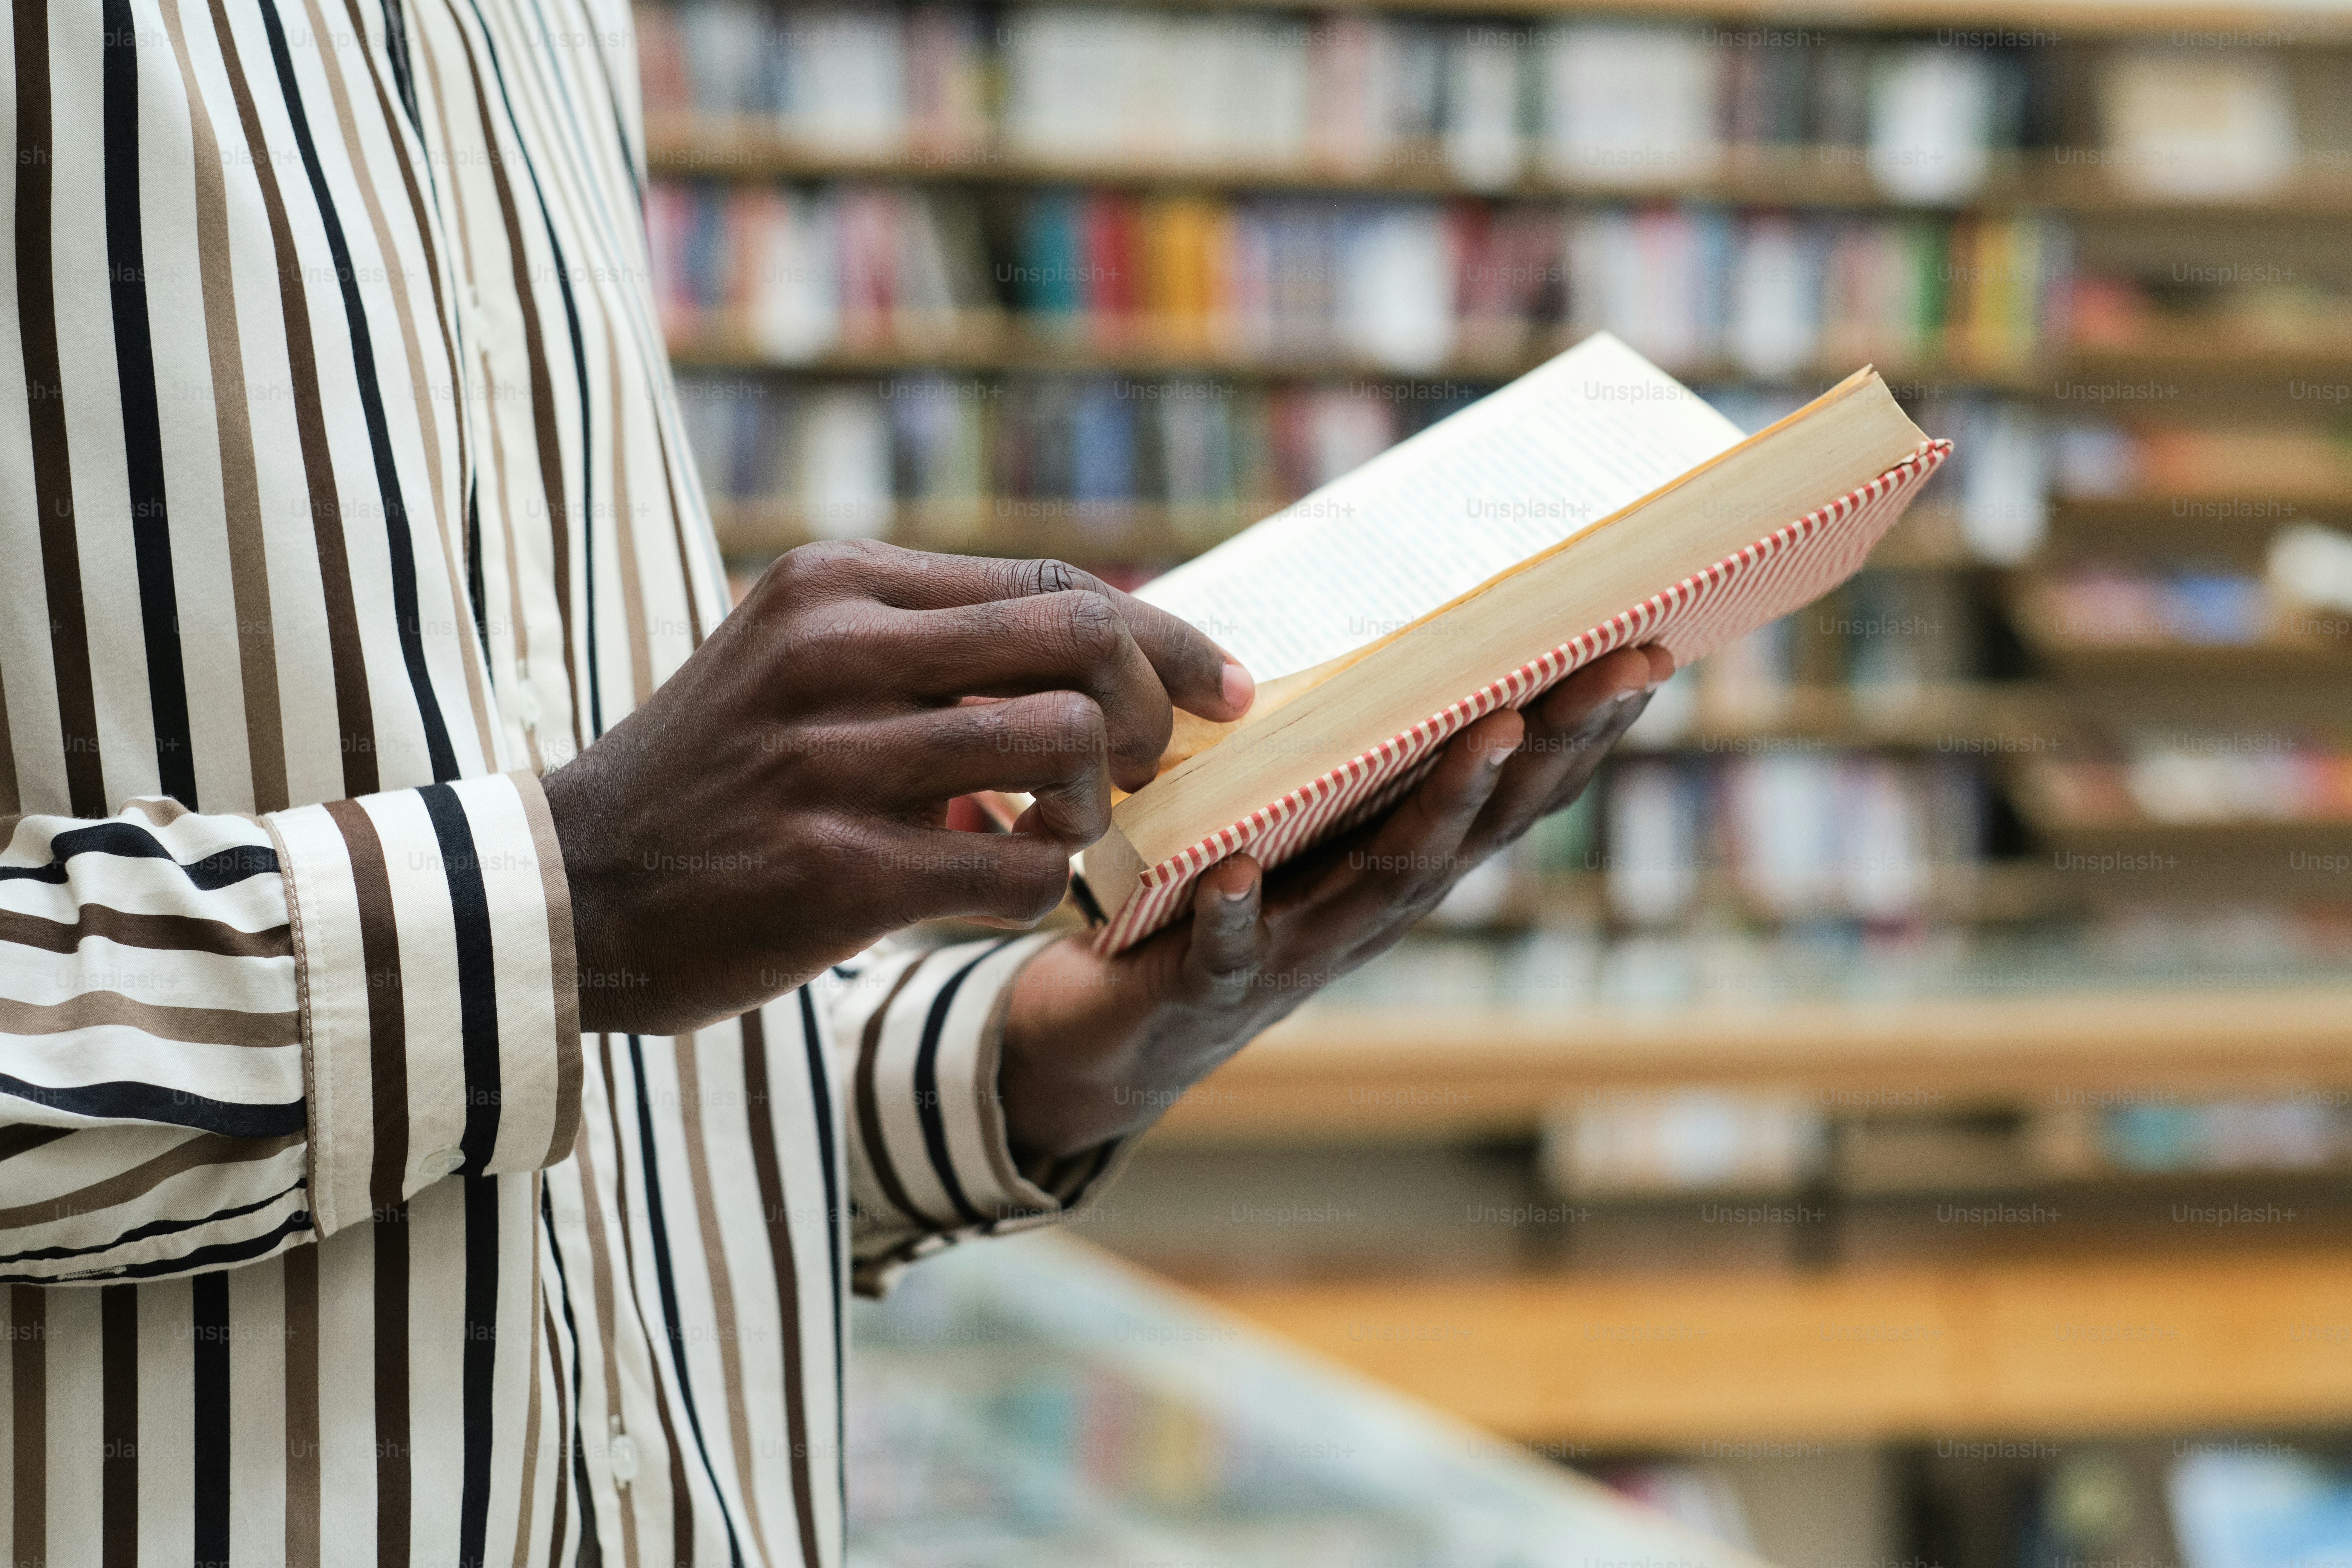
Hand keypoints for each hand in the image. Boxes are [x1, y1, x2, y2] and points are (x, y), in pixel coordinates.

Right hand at [543, 542, 1252, 1034]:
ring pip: (1059, 750)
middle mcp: (834, 652)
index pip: (1051, 583)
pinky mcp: (833, 872)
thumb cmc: (720, 774)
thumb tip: (1106, 652)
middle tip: (1145, 764)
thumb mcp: (804, 661)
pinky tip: (1001, 887)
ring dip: (1090, 807)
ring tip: (1055, 832)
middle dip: (1148, 708)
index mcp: (837, 584)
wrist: (574, 887)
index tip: (1222, 687)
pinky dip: (1040, 886)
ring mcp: (830, 761)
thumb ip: (936, 643)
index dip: (1163, 637)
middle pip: (1078, 643)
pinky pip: (1015, 871)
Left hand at [997, 645, 1668, 1159]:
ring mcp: (1297, 950)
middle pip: (1478, 824)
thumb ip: (1343, 749)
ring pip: (1387, 880)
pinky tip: (1234, 873)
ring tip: (1493, 733)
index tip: (1647, 651)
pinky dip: (1235, 913)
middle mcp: (1370, 908)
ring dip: (1446, 805)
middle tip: (1619, 666)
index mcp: (1397, 859)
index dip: (1582, 731)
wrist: (1119, 1033)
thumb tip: (1397, 632)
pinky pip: (1225, 949)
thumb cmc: (1216, 900)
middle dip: (1554, 744)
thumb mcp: (1293, 817)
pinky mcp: (1206, 984)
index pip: (1512, 794)